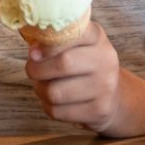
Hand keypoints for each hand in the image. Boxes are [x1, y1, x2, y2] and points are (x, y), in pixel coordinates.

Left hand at [25, 20, 127, 134]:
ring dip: (40, 90)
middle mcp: (105, 60)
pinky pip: (58, 111)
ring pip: (55, 92)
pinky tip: (54, 101)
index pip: (72, 33)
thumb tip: (34, 51)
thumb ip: (55, 40)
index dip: (48, 44)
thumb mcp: (76, 44)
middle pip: (63, 64)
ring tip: (42, 85)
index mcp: (97, 37)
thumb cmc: (83, 64)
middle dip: (37, 69)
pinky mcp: (99, 109)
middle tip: (32, 70)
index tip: (34, 52)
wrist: (113, 96)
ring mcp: (105, 86)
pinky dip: (48, 106)